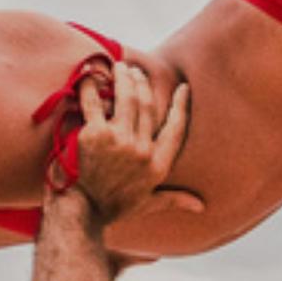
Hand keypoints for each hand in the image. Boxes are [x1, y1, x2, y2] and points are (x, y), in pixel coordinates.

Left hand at [72, 65, 201, 225]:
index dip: (181, 107)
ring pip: (126, 99)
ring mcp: (118, 140)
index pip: (176, 129)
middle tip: (138, 72)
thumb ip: (174, 199)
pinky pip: (93, 103)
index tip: (183, 88)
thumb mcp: (148, 204)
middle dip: (144, 84)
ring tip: (120, 67)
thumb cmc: (112, 209)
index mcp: (157, 164)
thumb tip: (200, 206)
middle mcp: (141, 149)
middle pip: (148, 106)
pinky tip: (89, 74)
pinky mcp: (94, 135)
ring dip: (124, 78)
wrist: (81, 213)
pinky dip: (90, 86)